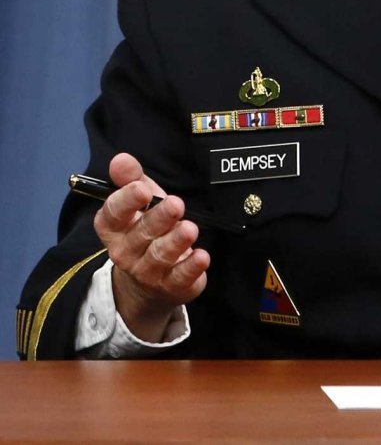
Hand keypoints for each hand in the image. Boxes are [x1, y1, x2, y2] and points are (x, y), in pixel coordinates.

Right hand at [93, 153, 208, 341]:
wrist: (148, 283)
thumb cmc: (146, 230)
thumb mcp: (140, 202)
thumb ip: (131, 179)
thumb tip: (121, 159)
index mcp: (114, 229)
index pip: (113, 214)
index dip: (125, 202)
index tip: (141, 188)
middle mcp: (125, 252)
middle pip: (141, 234)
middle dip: (158, 218)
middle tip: (176, 204)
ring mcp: (147, 272)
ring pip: (160, 255)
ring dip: (175, 241)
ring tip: (190, 228)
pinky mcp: (171, 286)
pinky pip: (180, 277)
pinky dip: (191, 267)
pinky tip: (202, 256)